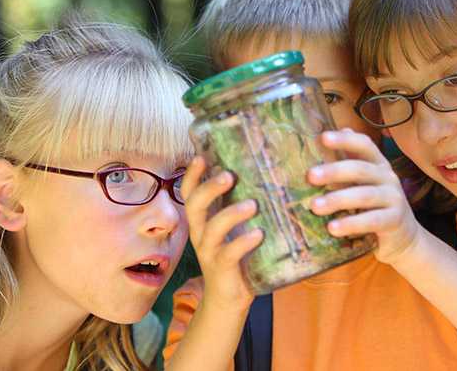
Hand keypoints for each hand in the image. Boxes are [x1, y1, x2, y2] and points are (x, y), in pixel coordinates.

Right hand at [181, 156, 261, 311]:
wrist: (228, 300)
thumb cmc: (237, 256)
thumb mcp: (236, 228)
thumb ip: (242, 205)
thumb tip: (266, 175)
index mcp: (204, 221)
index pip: (190, 194)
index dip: (193, 176)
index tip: (201, 156)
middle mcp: (201, 234)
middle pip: (195, 206)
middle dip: (210, 188)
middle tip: (229, 175)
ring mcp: (209, 252)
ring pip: (212, 229)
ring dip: (231, 214)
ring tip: (252, 205)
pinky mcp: (222, 270)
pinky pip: (228, 254)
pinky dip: (243, 242)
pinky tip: (258, 234)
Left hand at [307, 129, 421, 265]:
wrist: (402, 237)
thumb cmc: (375, 206)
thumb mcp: (361, 183)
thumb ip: (346, 163)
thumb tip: (323, 136)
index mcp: (378, 164)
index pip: (364, 145)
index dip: (345, 140)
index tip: (323, 137)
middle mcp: (388, 176)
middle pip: (360, 169)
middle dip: (334, 171)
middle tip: (310, 176)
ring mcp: (394, 197)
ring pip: (364, 195)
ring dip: (337, 199)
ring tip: (315, 207)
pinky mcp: (395, 219)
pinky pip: (372, 220)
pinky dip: (351, 224)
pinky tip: (332, 228)